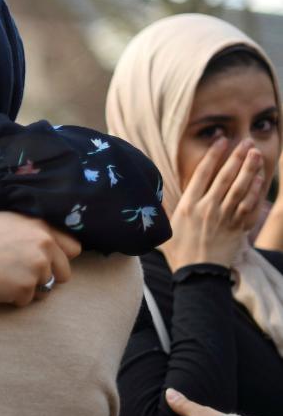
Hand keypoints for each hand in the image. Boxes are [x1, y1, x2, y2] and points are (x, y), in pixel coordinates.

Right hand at [0, 212, 80, 305]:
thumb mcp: (7, 222)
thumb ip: (33, 231)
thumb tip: (52, 248)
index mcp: (40, 226)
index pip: (73, 248)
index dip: (60, 258)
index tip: (46, 262)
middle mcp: (44, 245)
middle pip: (63, 274)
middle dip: (46, 277)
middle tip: (19, 273)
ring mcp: (36, 267)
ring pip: (45, 289)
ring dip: (28, 288)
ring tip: (2, 276)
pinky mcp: (24, 288)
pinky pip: (27, 301)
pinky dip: (13, 298)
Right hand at [164, 138, 263, 270]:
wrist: (198, 274)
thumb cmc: (179, 252)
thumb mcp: (166, 227)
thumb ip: (166, 208)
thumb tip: (155, 192)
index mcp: (188, 206)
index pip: (202, 174)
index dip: (213, 156)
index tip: (221, 141)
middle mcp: (208, 208)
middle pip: (226, 177)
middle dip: (237, 157)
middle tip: (245, 142)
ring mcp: (225, 218)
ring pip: (241, 188)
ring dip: (250, 169)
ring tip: (255, 154)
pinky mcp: (238, 228)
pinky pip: (250, 205)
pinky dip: (256, 190)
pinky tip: (259, 178)